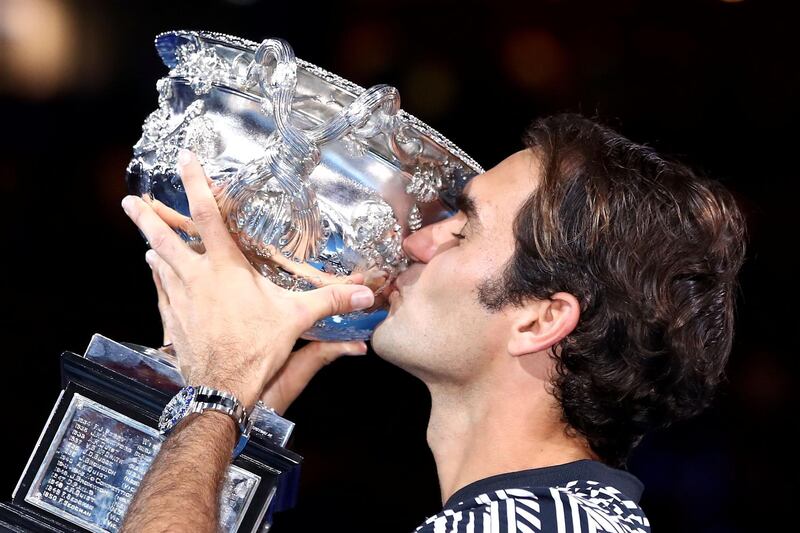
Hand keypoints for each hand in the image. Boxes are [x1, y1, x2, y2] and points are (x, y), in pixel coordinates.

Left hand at [122, 149, 374, 407]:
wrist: (222, 389)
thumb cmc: (257, 349)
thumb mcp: (296, 320)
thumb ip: (330, 301)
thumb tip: (366, 293)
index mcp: (225, 268)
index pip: (208, 215)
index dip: (195, 183)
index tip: (184, 159)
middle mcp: (196, 278)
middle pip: (164, 239)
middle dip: (145, 217)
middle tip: (129, 201)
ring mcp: (180, 300)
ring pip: (159, 265)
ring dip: (152, 248)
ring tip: (146, 238)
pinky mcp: (172, 321)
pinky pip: (161, 292)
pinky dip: (158, 279)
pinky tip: (156, 275)